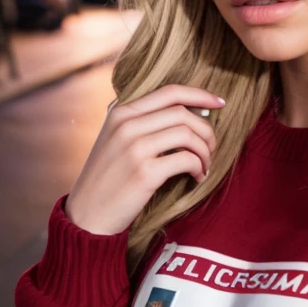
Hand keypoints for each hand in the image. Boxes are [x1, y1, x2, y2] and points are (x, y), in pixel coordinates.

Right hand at [65, 85, 225, 235]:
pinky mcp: (144, 173)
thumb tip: (184, 109)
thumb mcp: (113, 139)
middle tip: (211, 148)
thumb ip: (138, 120)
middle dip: (206, 130)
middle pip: (183, 113)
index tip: (220, 102)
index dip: (200, 94)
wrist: (87, 215)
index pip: (169, 92)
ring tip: (204, 165)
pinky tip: (196, 177)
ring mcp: (134, 148)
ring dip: (205, 151)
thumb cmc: (107, 178)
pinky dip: (199, 167)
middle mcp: (126, 125)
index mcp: (120, 112)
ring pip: (188, 134)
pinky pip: (186, 159)